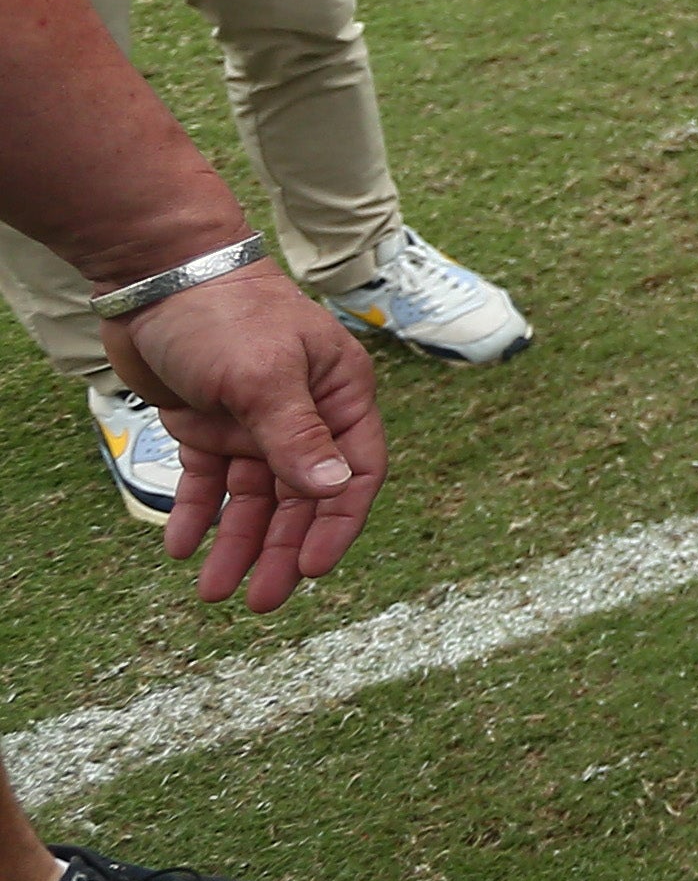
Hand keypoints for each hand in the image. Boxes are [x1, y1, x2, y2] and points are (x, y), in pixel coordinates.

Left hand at [105, 266, 384, 609]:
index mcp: (339, 394)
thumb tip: (334, 490)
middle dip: (282, 549)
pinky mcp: (208, 423)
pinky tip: (179, 547)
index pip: (355, 471)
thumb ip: (297, 437)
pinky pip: (206, 480)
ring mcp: (253, 421)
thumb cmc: (227, 314)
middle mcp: (304, 413)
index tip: (313, 568)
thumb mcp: (265, 377)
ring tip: (213, 591)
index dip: (337, 522)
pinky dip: (195, 512)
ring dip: (237, 543)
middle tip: (262, 602)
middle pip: (301, 496)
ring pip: (252, 497)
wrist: (158, 278)